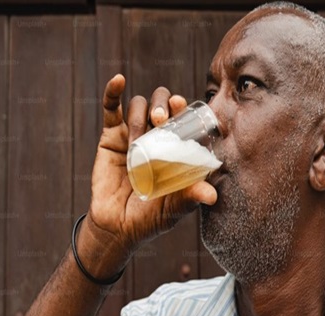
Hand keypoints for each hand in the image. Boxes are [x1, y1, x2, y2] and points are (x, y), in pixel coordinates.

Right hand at [88, 74, 216, 257]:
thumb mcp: (173, 208)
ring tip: (140, 134)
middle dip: (163, 104)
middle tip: (160, 118)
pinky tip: (119, 79)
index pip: (183, 119)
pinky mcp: (111, 136)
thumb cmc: (151, 218)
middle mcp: (157, 136)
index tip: (181, 106)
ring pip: (140, 105)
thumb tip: (212, 195)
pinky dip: (113, 92)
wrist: (117, 227)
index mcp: (176, 147)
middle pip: (163, 105)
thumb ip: (190, 198)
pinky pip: (111, 108)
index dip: (183, 108)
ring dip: (140, 113)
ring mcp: (134, 134)